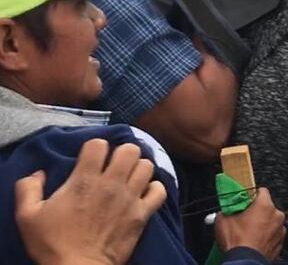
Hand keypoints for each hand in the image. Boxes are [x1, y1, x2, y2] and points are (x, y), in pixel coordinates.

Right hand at [15, 139, 166, 264]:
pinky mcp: (143, 214)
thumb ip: (28, 188)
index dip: (94, 148)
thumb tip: (38, 173)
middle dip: (122, 153)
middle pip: (130, 149)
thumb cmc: (52, 243)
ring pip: (147, 166)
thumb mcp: (27, 215)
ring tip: (129, 177)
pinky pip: (160, 191)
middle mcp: (112, 184)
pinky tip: (144, 193)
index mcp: (84, 180)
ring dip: (139, 168)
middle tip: (114, 164)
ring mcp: (130, 198)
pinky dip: (155, 189)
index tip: (90, 158)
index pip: (99, 144)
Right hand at [214, 187, 285, 261]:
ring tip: (248, 233)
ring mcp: (280, 230)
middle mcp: (276, 215)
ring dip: (262, 225)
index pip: (262, 191)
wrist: (244, 262)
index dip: (252, 195)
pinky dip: (265, 237)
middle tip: (245, 219)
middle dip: (257, 212)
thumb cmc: (237, 242)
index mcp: (264, 205)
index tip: (245, 200)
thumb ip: (226, 211)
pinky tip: (254, 241)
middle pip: (267, 207)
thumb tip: (224, 211)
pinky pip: (273, 235)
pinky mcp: (280, 243)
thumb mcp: (223, 221)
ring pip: (271, 222)